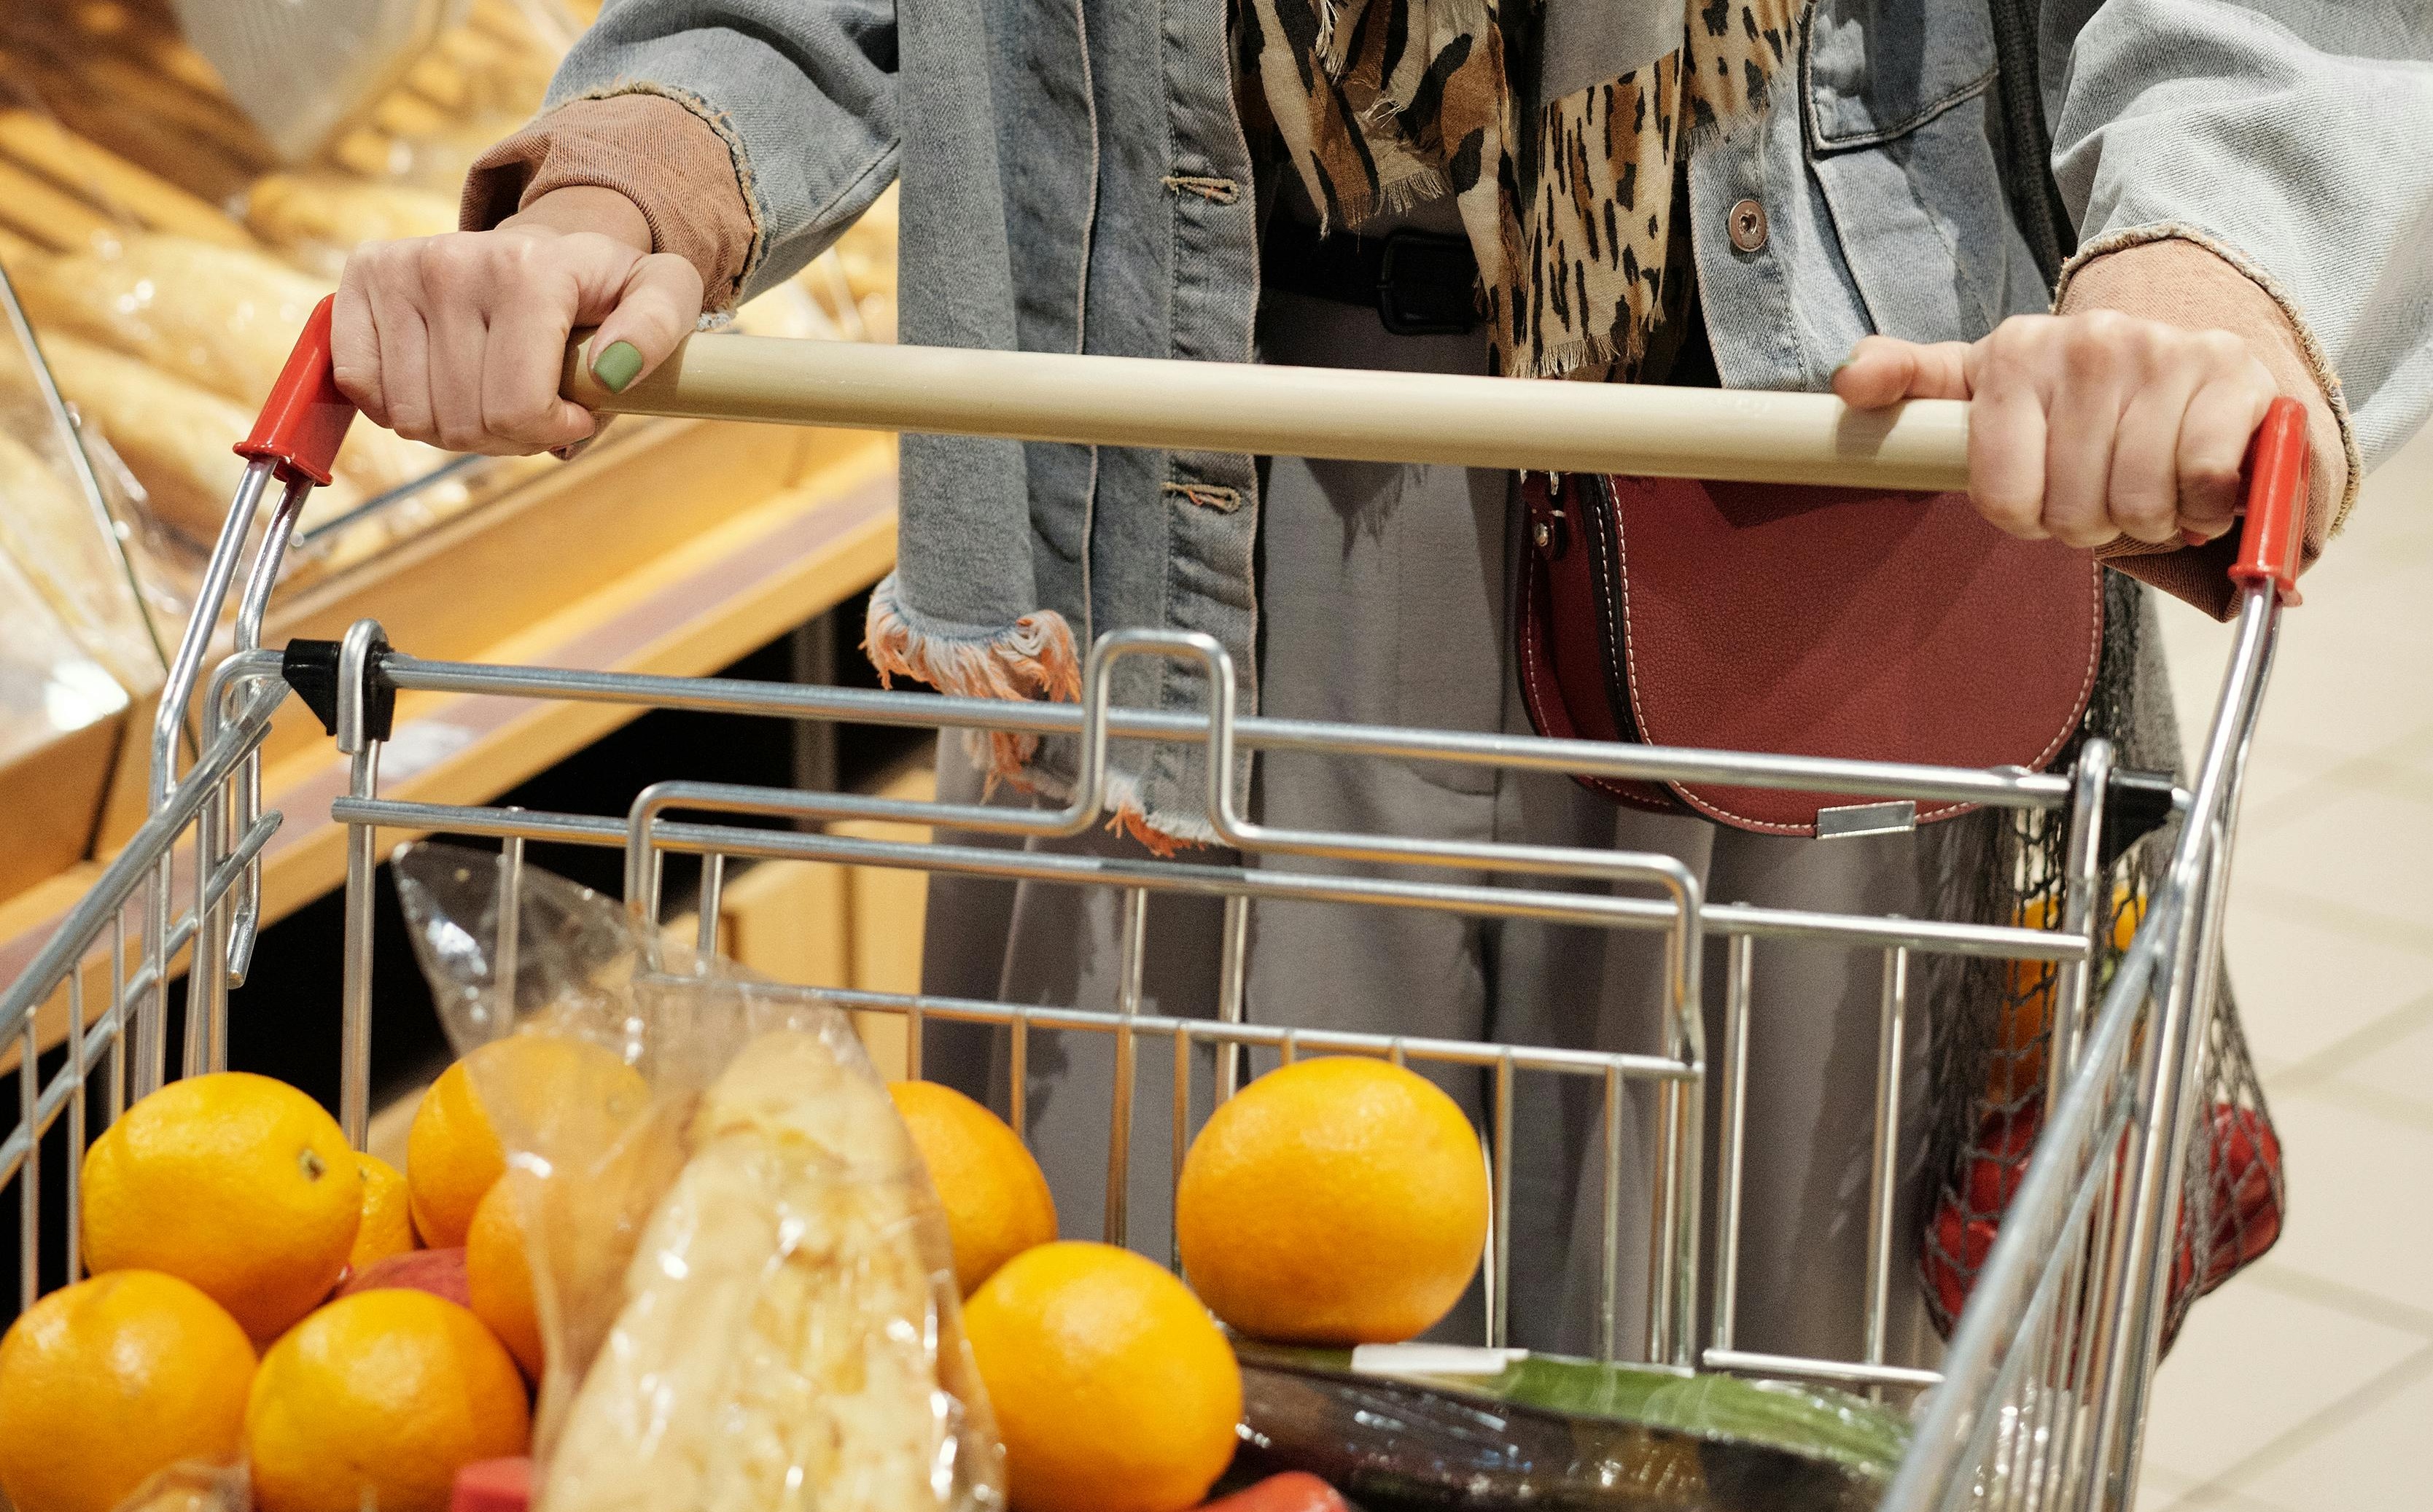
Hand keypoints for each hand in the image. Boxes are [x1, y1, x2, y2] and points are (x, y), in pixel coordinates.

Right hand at [331, 186, 703, 455]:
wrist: (541, 248)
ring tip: (491, 391)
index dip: (551, 430)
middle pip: (466, 422)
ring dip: (457, 428)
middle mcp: (454, 262)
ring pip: (414, 418)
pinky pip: (365, 389)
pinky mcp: (359, 280)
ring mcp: (399, 269)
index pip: (518, 408)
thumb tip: (613, 370)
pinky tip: (441, 383)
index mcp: (530, 269)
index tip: (575, 411)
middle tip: (533, 404)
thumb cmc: (602, 289)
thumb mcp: (662, 294)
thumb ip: (658, 326)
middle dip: (508, 435)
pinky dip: (404, 406)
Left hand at [1832, 312, 2280, 547]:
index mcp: (2016, 354)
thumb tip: (1848, 383)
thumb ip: (1910, 381)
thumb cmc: (2065, 393)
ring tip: (2147, 484)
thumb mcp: (1979, 382)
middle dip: (2090, 521)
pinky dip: (2204, 507)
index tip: (2041, 493)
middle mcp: (2089, 342)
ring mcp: (2164, 353)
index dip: (2027, 518)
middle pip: (2073, 511)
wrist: (2177, 354)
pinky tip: (2196, 483)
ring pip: (2139, 503)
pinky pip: (2204, 484)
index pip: (2005, 499)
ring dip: (2148, 519)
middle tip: (2103, 490)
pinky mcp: (2234, 376)